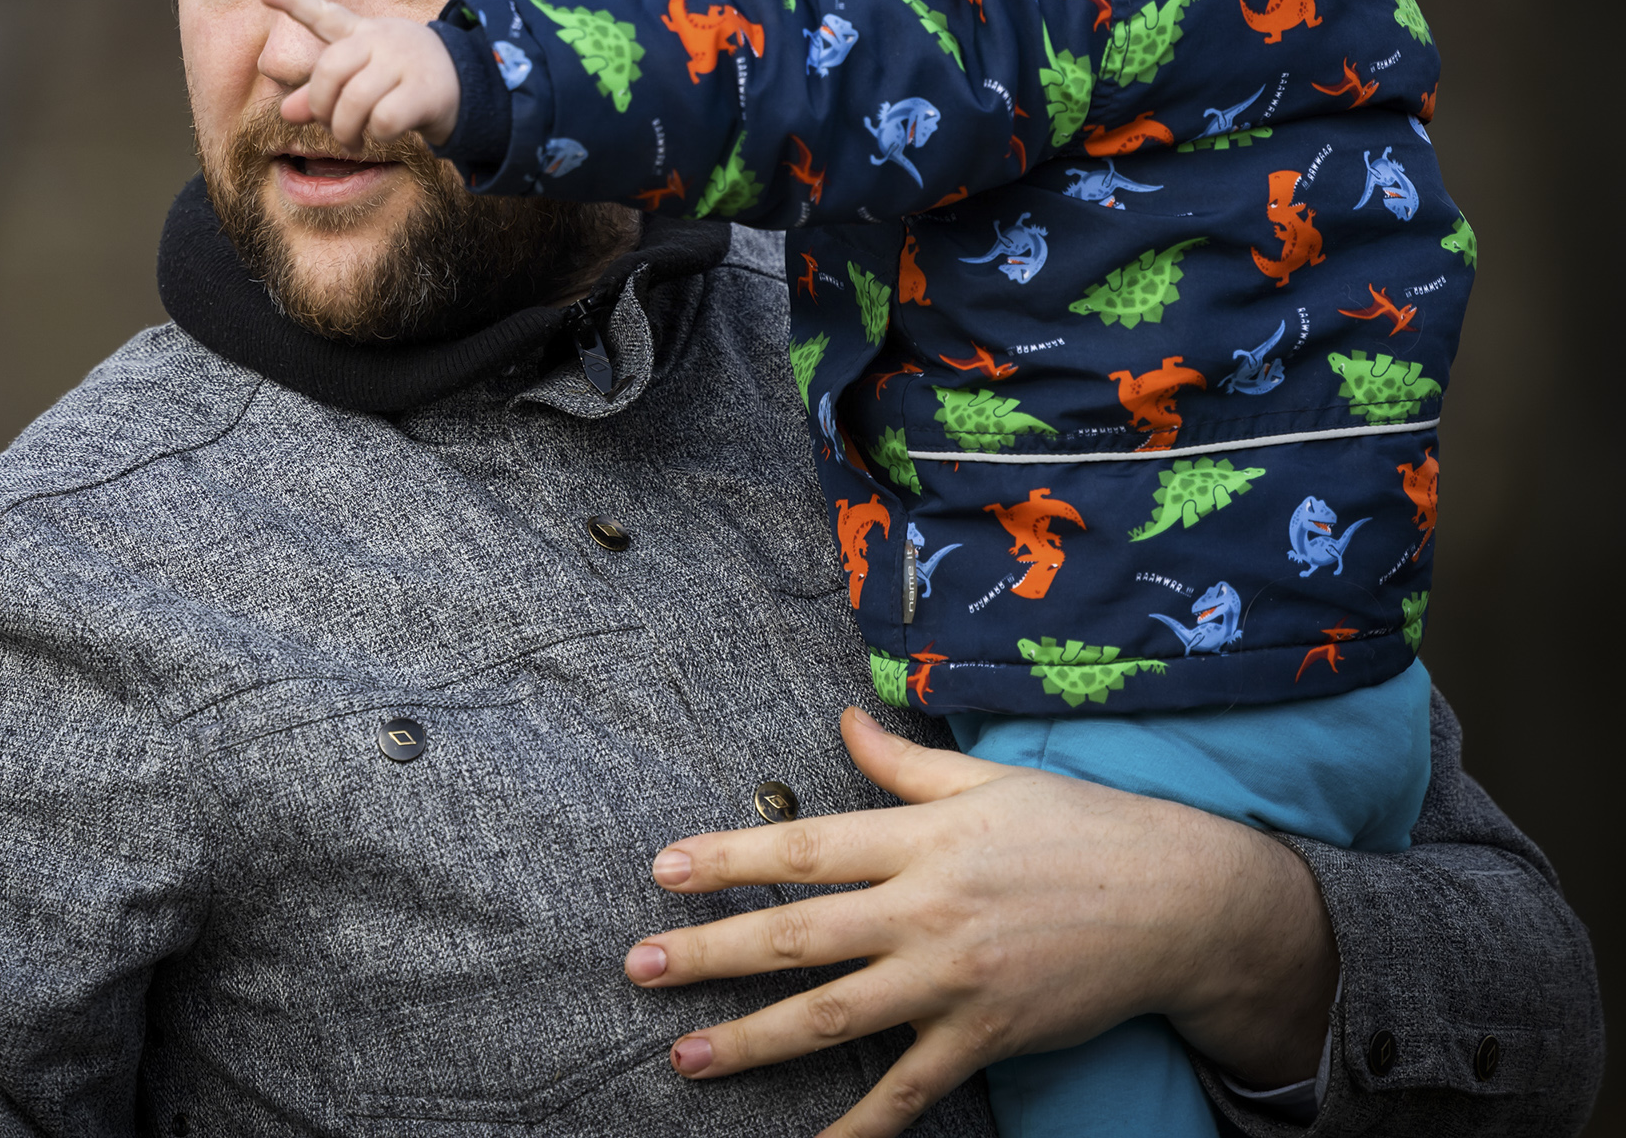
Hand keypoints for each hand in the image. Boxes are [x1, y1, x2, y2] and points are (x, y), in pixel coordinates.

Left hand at [261, 0, 461, 150]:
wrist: (472, 86)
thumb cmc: (408, 83)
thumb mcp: (364, 83)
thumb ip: (323, 94)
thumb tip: (286, 113)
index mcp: (364, 34)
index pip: (325, 15)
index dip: (292, 3)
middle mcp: (382, 40)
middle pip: (329, 71)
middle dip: (321, 107)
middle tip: (331, 127)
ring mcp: (403, 62)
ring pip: (353, 101)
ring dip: (347, 131)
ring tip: (354, 140)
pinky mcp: (424, 89)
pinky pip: (382, 120)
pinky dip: (378, 135)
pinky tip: (386, 134)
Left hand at [623, 707, 1337, 1137]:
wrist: (1177, 900)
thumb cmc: (1077, 825)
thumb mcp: (986, 777)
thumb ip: (904, 759)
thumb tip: (842, 720)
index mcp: (921, 838)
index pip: (804, 848)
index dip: (729, 859)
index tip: (664, 870)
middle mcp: (926, 910)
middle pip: (800, 936)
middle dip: (713, 954)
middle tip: (640, 966)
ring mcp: (954, 981)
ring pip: (836, 1017)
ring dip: (755, 1042)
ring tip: (686, 1057)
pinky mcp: (986, 1038)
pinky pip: (911, 1092)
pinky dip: (860, 1127)